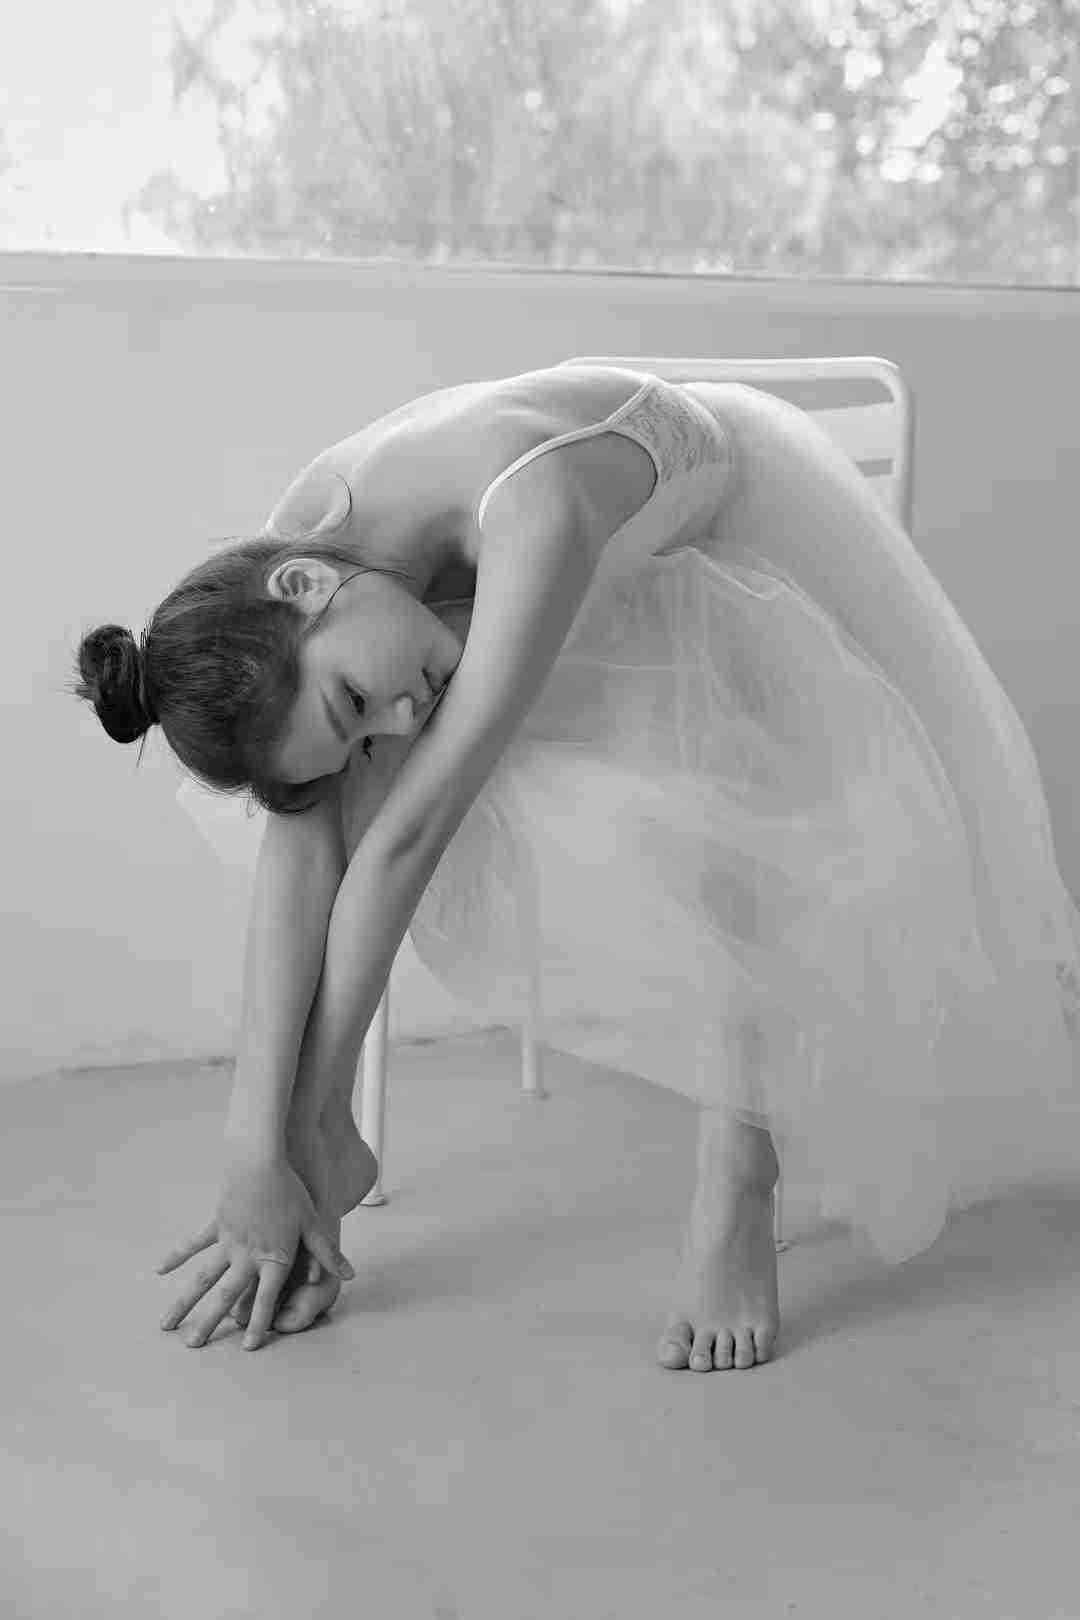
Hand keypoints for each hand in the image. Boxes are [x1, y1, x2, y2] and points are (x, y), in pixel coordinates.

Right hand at [156, 1152, 354, 1349]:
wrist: (260, 1161)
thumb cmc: (291, 1191)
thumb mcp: (313, 1222)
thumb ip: (326, 1253)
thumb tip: (349, 1274)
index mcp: (274, 1259)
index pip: (266, 1300)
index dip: (259, 1324)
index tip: (247, 1347)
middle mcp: (247, 1256)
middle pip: (227, 1296)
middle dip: (209, 1323)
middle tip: (193, 1347)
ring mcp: (228, 1241)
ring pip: (202, 1278)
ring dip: (184, 1302)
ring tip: (167, 1325)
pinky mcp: (216, 1223)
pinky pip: (194, 1244)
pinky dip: (177, 1256)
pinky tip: (159, 1271)